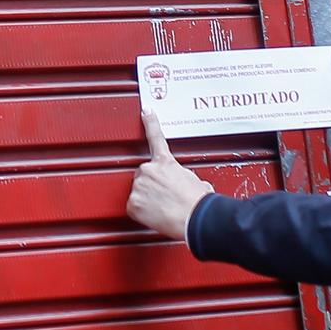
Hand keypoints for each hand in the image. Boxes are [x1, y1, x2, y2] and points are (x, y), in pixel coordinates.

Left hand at [127, 110, 213, 242]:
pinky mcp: (133, 203)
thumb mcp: (196, 182)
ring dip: (148, 199)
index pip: (156, 137)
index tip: (146, 110)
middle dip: (152, 185)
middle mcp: (149, 170)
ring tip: (165, 208)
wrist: (194, 219)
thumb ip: (182, 176)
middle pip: (144, 175)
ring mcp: (139, 186)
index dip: (151, 122)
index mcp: (165, 162)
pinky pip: (135, 208)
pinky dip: (143, 213)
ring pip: (139, 191)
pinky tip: (156, 215)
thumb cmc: (198, 203)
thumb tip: (185, 183)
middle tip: (167, 198)